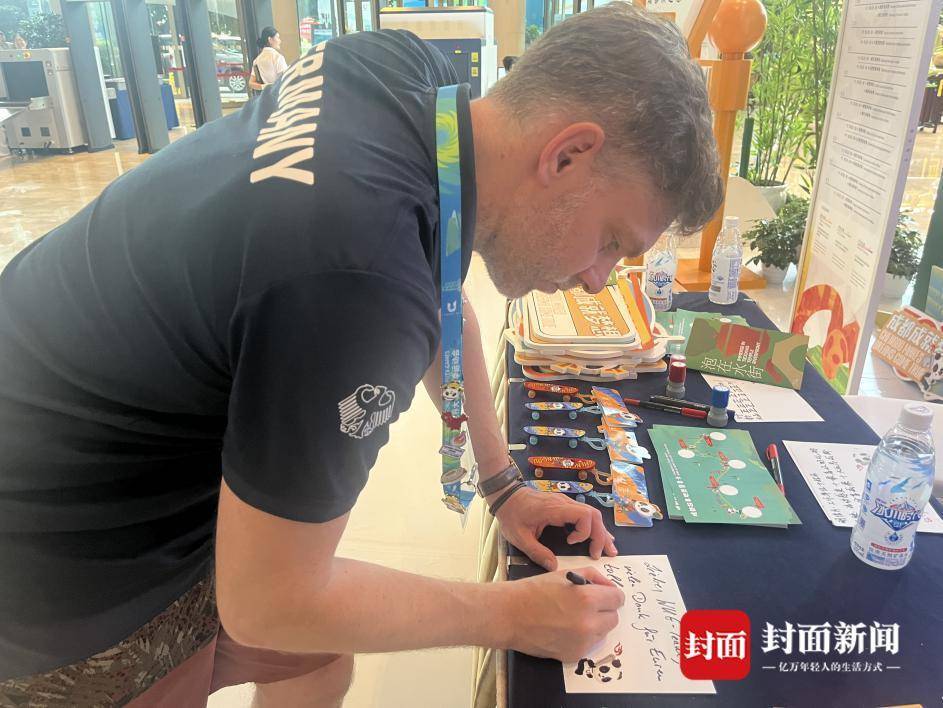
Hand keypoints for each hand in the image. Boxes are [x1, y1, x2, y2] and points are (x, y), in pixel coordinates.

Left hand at [494, 486, 617, 570]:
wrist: (505, 496)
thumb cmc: (511, 515)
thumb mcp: (519, 537)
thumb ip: (536, 552)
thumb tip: (554, 568)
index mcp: (554, 509)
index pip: (584, 515)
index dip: (584, 532)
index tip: (571, 543)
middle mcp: (564, 503)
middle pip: (593, 515)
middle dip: (600, 535)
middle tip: (600, 554)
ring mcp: (565, 503)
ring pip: (592, 513)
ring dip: (600, 531)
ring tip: (608, 549)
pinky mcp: (564, 505)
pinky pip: (585, 514)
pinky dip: (593, 527)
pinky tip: (598, 538)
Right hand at [504, 566, 624, 661]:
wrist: (510, 615)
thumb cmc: (535, 590)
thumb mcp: (565, 574)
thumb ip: (592, 577)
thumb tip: (609, 586)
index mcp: (587, 599)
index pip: (618, 598)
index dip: (609, 594)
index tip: (602, 595)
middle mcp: (588, 623)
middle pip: (613, 617)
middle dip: (603, 610)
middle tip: (585, 605)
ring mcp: (582, 642)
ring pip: (603, 632)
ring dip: (594, 625)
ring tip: (572, 617)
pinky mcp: (574, 655)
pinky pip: (589, 645)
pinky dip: (582, 637)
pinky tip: (564, 629)